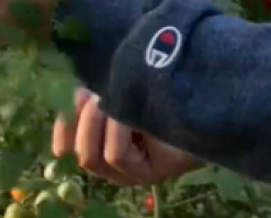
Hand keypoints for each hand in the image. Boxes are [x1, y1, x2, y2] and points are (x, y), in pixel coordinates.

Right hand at [52, 87, 203, 186]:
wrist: (206, 103)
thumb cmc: (165, 98)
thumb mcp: (126, 97)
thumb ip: (101, 99)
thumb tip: (75, 96)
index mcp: (106, 148)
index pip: (72, 146)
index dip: (64, 127)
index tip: (69, 102)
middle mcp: (117, 169)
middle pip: (82, 154)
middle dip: (84, 122)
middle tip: (99, 97)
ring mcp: (134, 175)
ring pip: (96, 156)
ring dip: (101, 124)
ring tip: (119, 101)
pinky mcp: (150, 174)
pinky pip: (117, 155)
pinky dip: (118, 131)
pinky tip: (134, 115)